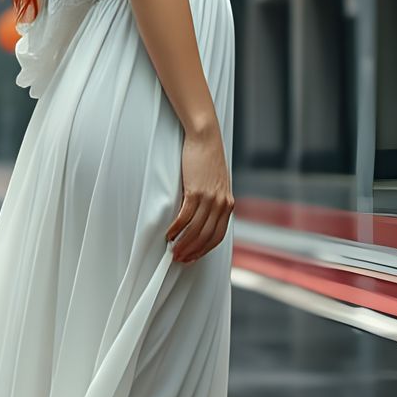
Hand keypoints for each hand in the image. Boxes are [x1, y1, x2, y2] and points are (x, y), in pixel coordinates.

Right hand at [166, 127, 233, 263]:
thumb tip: (200, 220)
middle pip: (206, 237)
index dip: (204, 251)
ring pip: (195, 230)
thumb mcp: (216, 185)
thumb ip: (213, 203)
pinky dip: (176, 229)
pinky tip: (169, 234)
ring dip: (182, 243)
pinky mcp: (196, 191)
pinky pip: (185, 217)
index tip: (192, 258)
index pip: (217, 236)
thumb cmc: (208, 160)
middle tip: (178, 258)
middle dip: (191, 251)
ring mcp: (209, 198)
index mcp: (228, 204)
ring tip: (172, 250)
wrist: (206, 138)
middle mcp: (221, 204)